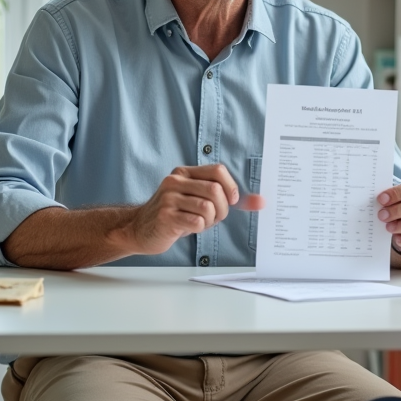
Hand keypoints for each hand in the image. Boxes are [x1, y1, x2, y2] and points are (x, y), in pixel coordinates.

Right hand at [130, 164, 264, 254]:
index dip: (231, 188)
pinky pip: (196, 222)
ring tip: (199, 222)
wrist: (139, 230)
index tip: (231, 201)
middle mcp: (175, 182)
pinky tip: (188, 228)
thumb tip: (260, 202)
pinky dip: (199, 228)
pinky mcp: (165, 217)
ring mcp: (168, 199)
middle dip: (222, 209)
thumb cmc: (174, 215)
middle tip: (214, 217)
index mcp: (184, 173)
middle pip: (216, 190)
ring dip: (210, 221)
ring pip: (208, 207)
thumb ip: (226, 198)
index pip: (218, 171)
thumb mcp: (198, 200)